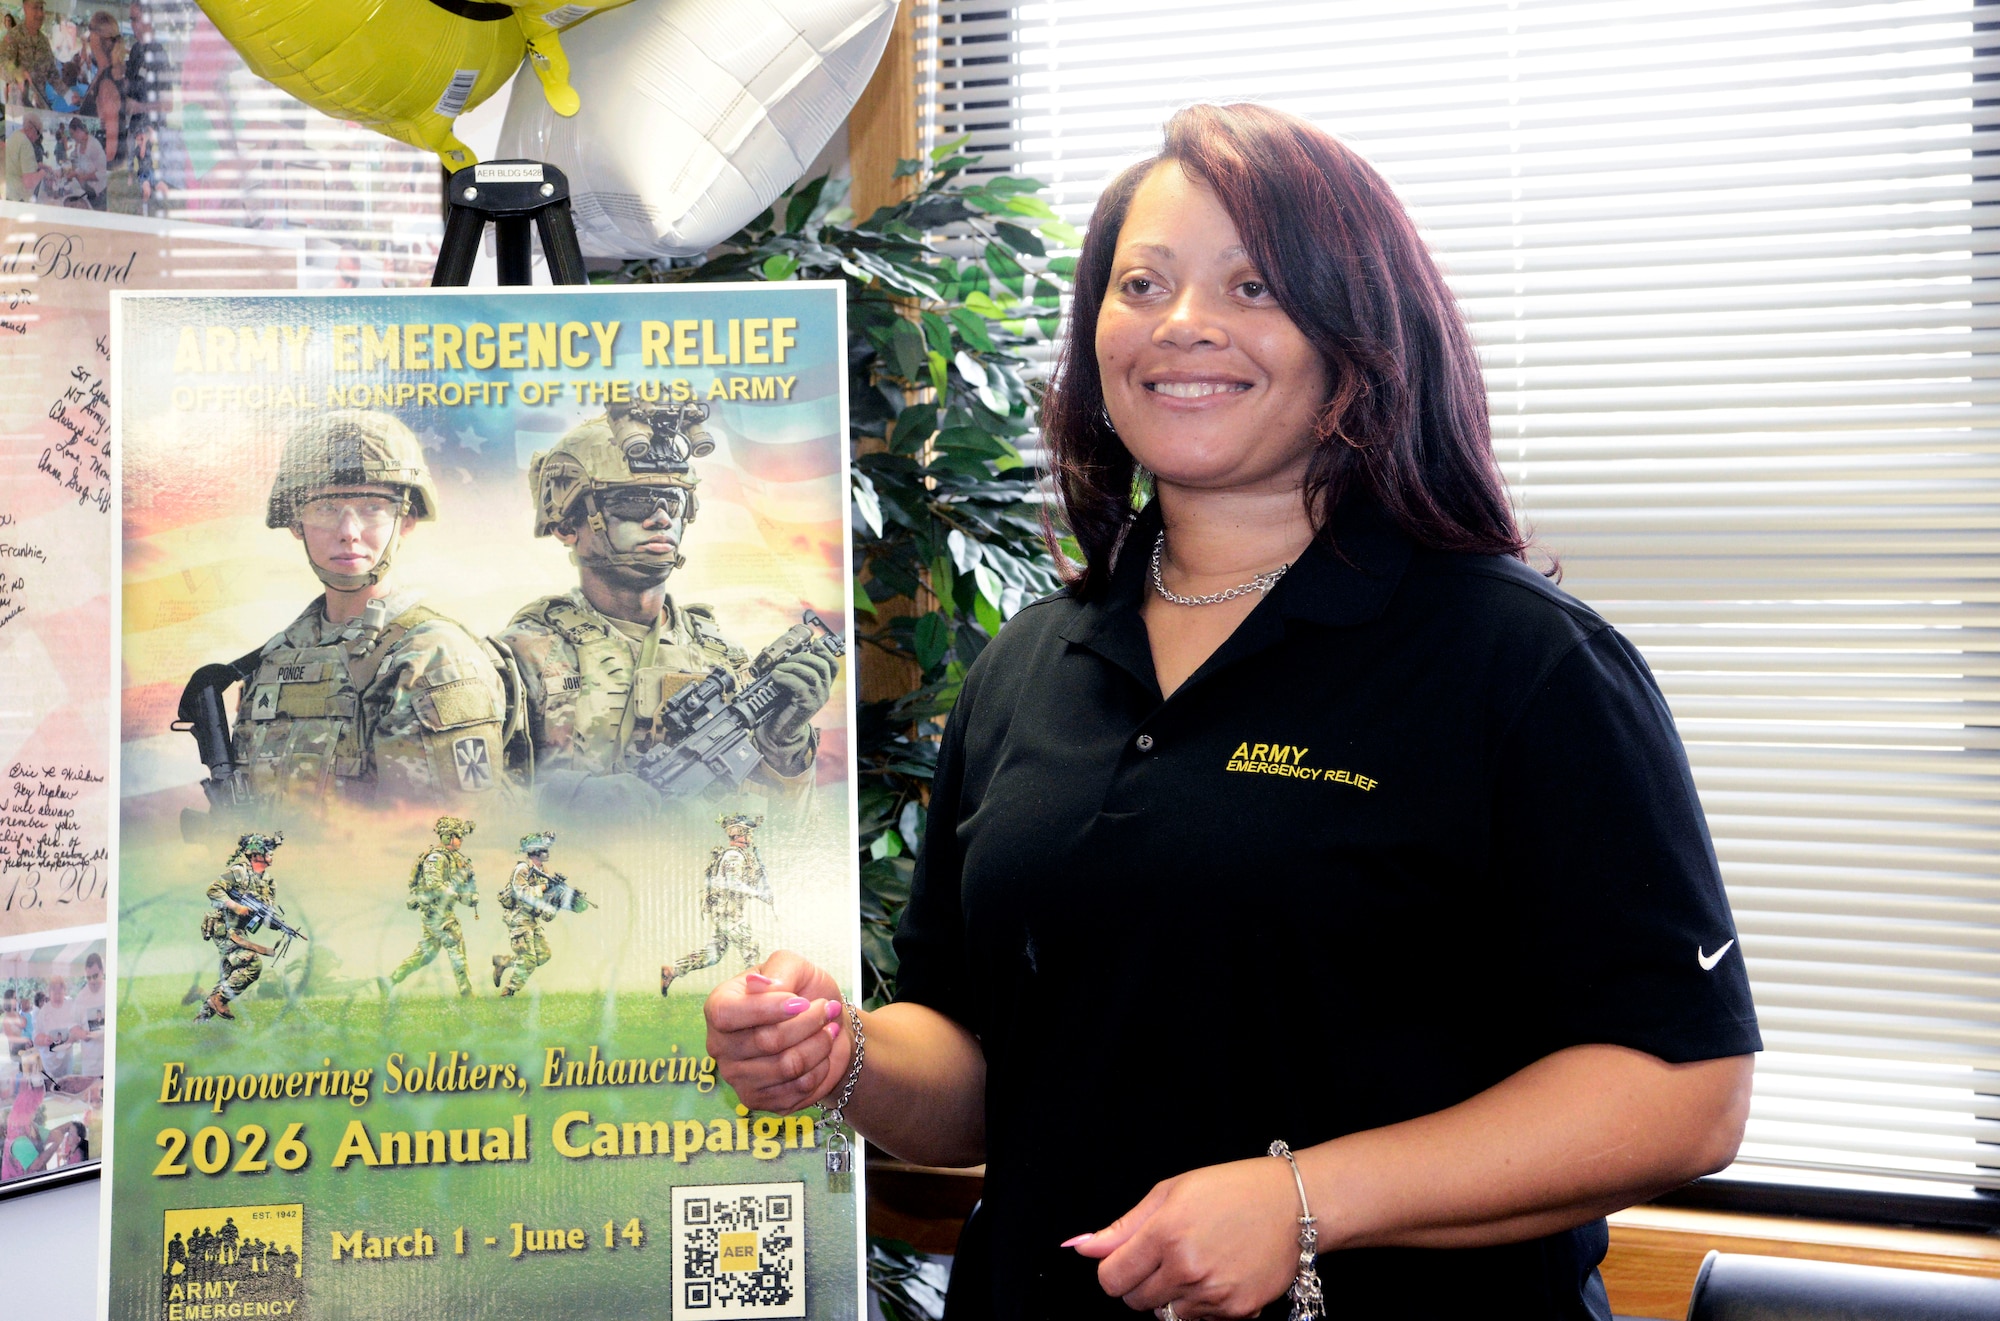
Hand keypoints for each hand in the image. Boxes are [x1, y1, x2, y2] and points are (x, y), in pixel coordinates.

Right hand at [705, 949, 849, 1113]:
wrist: (823, 1028)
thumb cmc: (803, 993)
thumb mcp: (795, 967)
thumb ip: (778, 971)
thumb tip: (757, 985)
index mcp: (719, 1007)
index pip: (727, 1014)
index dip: (767, 1009)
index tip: (801, 1002)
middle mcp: (719, 1045)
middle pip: (766, 1041)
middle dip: (808, 1023)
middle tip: (829, 1009)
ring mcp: (736, 1077)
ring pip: (786, 1066)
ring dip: (819, 1045)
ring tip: (830, 1029)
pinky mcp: (757, 1101)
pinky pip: (796, 1090)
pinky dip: (819, 1069)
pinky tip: (822, 1055)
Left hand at [758, 653, 837, 755]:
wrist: (781, 731)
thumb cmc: (785, 708)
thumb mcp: (794, 688)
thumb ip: (797, 674)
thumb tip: (789, 655)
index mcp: (824, 687)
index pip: (833, 666)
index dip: (825, 652)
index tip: (814, 643)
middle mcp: (825, 692)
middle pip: (822, 666)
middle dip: (803, 657)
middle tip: (787, 660)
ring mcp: (817, 699)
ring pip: (811, 674)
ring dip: (792, 666)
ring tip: (778, 669)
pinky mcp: (807, 705)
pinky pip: (799, 685)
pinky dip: (785, 677)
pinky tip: (776, 676)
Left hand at [1068, 1157, 1299, 1318]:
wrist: (1295, 1205)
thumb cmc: (1232, 1189)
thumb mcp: (1171, 1192)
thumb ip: (1123, 1227)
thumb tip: (1081, 1249)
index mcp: (1165, 1233)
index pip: (1111, 1279)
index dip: (1114, 1271)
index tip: (1127, 1260)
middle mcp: (1187, 1268)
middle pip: (1136, 1301)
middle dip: (1141, 1283)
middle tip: (1167, 1256)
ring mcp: (1213, 1294)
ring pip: (1166, 1314)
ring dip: (1172, 1296)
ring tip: (1197, 1263)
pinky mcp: (1237, 1312)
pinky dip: (1201, 1305)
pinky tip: (1218, 1275)